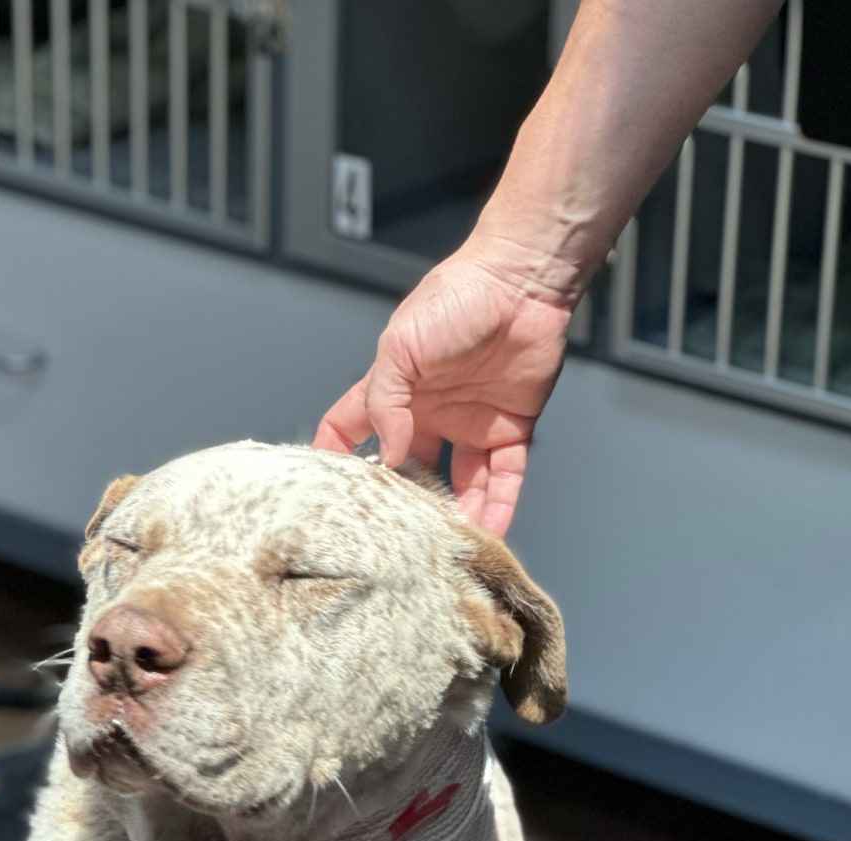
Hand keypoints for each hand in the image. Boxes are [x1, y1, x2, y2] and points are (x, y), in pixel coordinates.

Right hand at [314, 245, 574, 537]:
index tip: (328, 494)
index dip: (338, 458)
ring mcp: (472, 424)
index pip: (353, 431)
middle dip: (405, 503)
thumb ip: (384, 402)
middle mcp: (432, 414)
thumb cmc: (456, 299)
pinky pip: (506, 477)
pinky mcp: (513, 428)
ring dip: (455, 516)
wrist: (521, 281)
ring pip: (461, 485)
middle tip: (397, 536)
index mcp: (397, 393)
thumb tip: (388, 457)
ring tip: (446, 548)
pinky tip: (489, 533)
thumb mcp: (399, 347)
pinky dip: (499, 506)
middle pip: (411, 472)